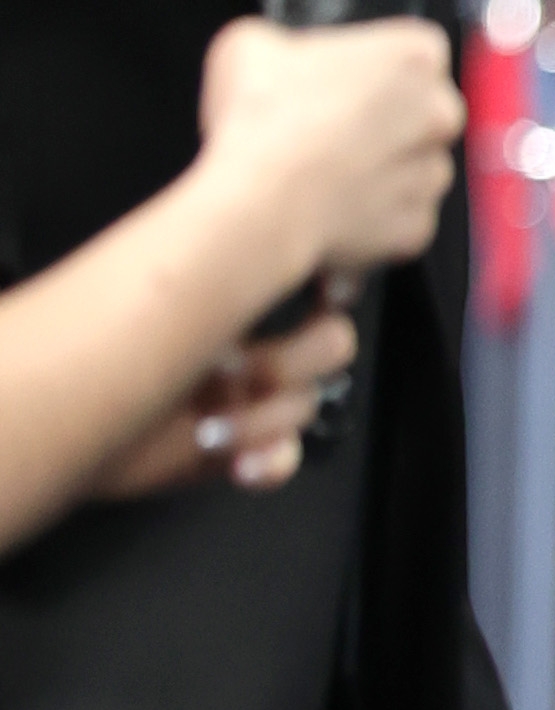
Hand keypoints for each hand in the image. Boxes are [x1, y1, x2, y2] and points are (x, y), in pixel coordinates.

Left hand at [92, 301, 363, 497]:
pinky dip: (269, 460)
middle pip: (327, 349)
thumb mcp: (174, 301)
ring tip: (212, 426)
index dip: (324, 299)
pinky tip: (240, 460)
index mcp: (236, 305)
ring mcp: (249, 403)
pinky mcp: (240, 451)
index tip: (316, 301)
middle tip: (233, 370)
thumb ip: (228, 278)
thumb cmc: (109, 359)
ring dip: (261, 418)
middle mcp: (250, 351)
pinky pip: (285, 455)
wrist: (72, 426)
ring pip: (304, 406)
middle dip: (287, 362)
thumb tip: (268, 249)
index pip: (308, 290)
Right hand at [197, 11, 462, 278]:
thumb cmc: (261, 119)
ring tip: (325, 168)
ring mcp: (431, 172)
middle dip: (387, 117)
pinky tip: (331, 202)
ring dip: (381, 166)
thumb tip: (278, 58)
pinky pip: (401, 214)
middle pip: (423, 110)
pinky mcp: (417, 226)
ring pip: (416, 165)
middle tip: (331, 124)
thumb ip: (285, 45)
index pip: (414, 53)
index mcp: (413, 55)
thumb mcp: (253, 44)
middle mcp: (438, 113)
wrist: (260, 200)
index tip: (342, 78)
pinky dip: (372, 214)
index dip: (373, 66)